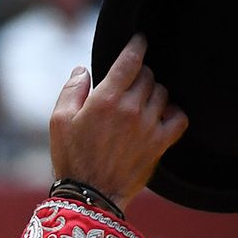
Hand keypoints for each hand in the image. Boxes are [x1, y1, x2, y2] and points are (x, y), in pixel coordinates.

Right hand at [48, 35, 188, 212]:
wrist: (90, 196)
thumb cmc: (71, 159)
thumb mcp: (59, 121)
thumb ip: (72, 89)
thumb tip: (83, 69)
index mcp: (105, 99)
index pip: (131, 59)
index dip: (137, 45)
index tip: (140, 41)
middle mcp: (130, 109)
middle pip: (147, 75)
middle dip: (139, 75)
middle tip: (129, 85)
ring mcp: (148, 126)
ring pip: (162, 93)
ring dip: (153, 94)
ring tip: (140, 104)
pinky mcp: (159, 144)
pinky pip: (179, 118)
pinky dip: (174, 112)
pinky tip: (162, 115)